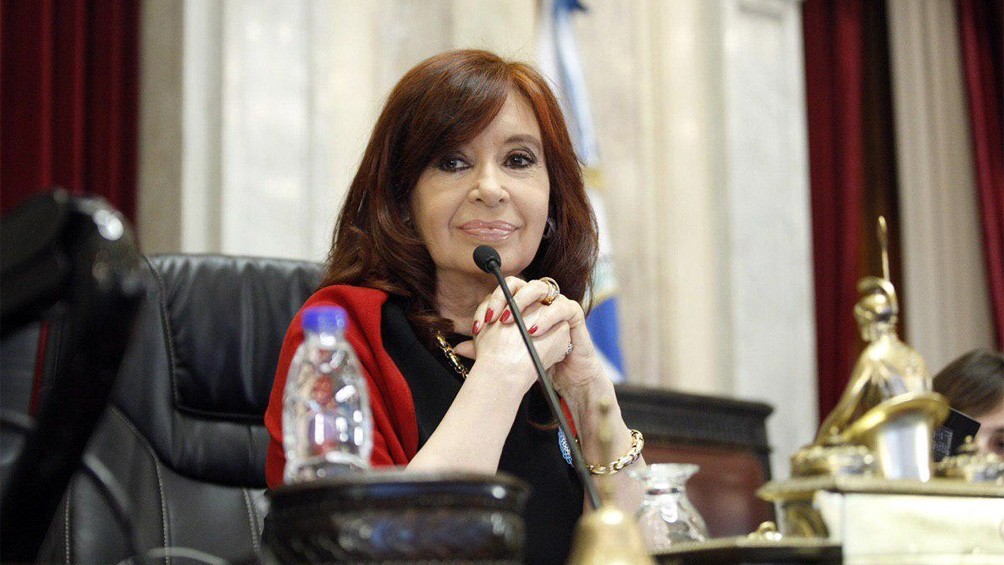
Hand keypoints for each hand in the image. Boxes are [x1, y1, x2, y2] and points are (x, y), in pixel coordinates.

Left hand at [458, 277, 604, 396]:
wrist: (564, 374)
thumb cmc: (537, 359)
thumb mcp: (508, 354)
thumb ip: (485, 348)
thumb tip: (459, 348)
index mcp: (522, 303)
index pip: (503, 291)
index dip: (490, 303)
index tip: (479, 325)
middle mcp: (539, 299)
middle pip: (520, 283)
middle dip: (504, 297)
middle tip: (494, 319)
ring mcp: (557, 303)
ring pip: (541, 287)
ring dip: (523, 302)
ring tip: (512, 322)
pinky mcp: (573, 313)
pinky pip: (563, 306)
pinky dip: (548, 317)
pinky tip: (534, 331)